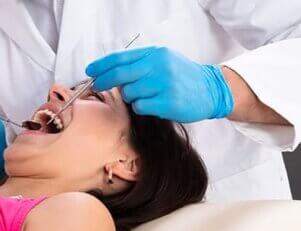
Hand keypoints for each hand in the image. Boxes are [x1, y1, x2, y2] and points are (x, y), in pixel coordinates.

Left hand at [86, 46, 233, 122]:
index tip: (90, 71)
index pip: (120, 57)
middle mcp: (158, 66)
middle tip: (96, 86)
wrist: (211, 89)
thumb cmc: (181, 76)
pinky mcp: (167, 102)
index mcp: (155, 53)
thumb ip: (138, 63)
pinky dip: (142, 107)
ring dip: (131, 97)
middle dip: (103, 81)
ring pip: (129, 93)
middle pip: (119, 75)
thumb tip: (108, 71)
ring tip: (146, 95)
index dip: (101, 65)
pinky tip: (154, 104)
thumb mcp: (162, 60)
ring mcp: (163, 84)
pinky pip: (140, 107)